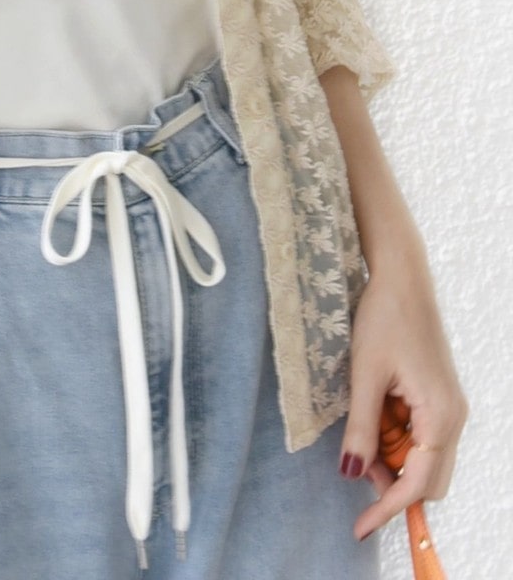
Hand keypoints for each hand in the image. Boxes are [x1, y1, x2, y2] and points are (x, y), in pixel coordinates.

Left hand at [338, 251, 468, 540]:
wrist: (402, 278)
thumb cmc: (383, 318)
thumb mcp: (364, 375)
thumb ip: (362, 428)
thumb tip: (352, 474)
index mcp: (441, 416)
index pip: (418, 483)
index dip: (389, 509)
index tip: (361, 527)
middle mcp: (453, 417)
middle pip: (427, 477)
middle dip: (391, 482)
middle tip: (354, 464)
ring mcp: (449, 407)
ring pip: (424, 458)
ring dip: (392, 458)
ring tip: (360, 431)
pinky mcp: (439, 397)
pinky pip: (421, 435)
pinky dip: (396, 437)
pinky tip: (373, 413)